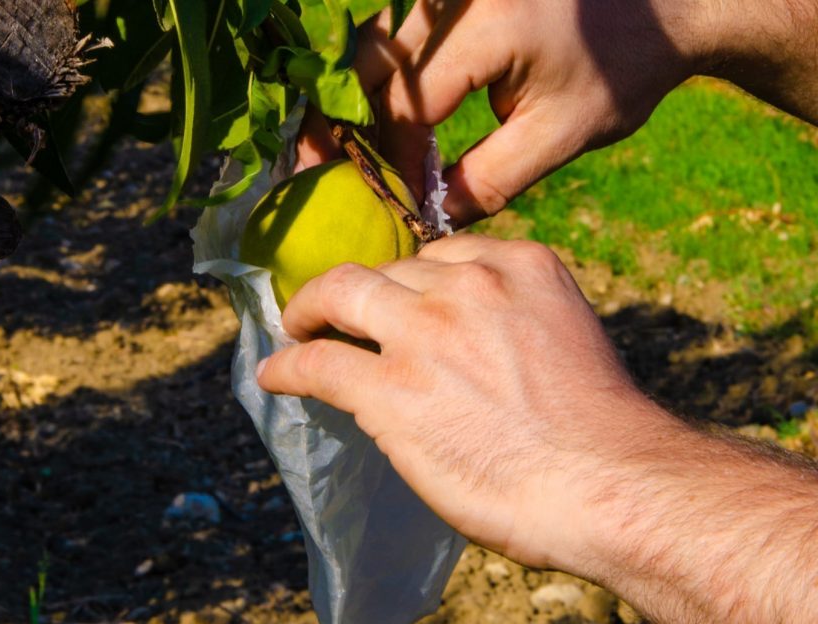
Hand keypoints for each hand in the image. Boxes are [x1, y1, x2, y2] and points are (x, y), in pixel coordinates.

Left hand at [256, 234, 817, 623]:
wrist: (611, 484)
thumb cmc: (603, 433)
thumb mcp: (566, 339)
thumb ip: (514, 323)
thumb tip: (471, 348)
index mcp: (519, 265)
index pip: (441, 255)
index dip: (407, 279)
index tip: (393, 300)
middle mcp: (467, 283)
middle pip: (386, 267)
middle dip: (356, 287)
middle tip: (332, 309)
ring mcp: (424, 331)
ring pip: (341, 293)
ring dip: (310, 310)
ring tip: (295, 329)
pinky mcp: (389, 388)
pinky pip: (318, 363)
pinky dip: (289, 365)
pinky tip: (274, 373)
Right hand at [299, 0, 817, 226]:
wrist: (666, 8)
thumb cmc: (622, 72)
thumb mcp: (560, 136)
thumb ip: (489, 179)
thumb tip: (428, 213)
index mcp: (493, 29)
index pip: (411, 101)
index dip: (395, 155)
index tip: (402, 195)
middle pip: (374, 61)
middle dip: (359, 122)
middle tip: (347, 171)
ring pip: (377, 39)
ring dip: (364, 93)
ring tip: (353, 145)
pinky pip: (400, 28)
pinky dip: (384, 69)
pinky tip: (381, 107)